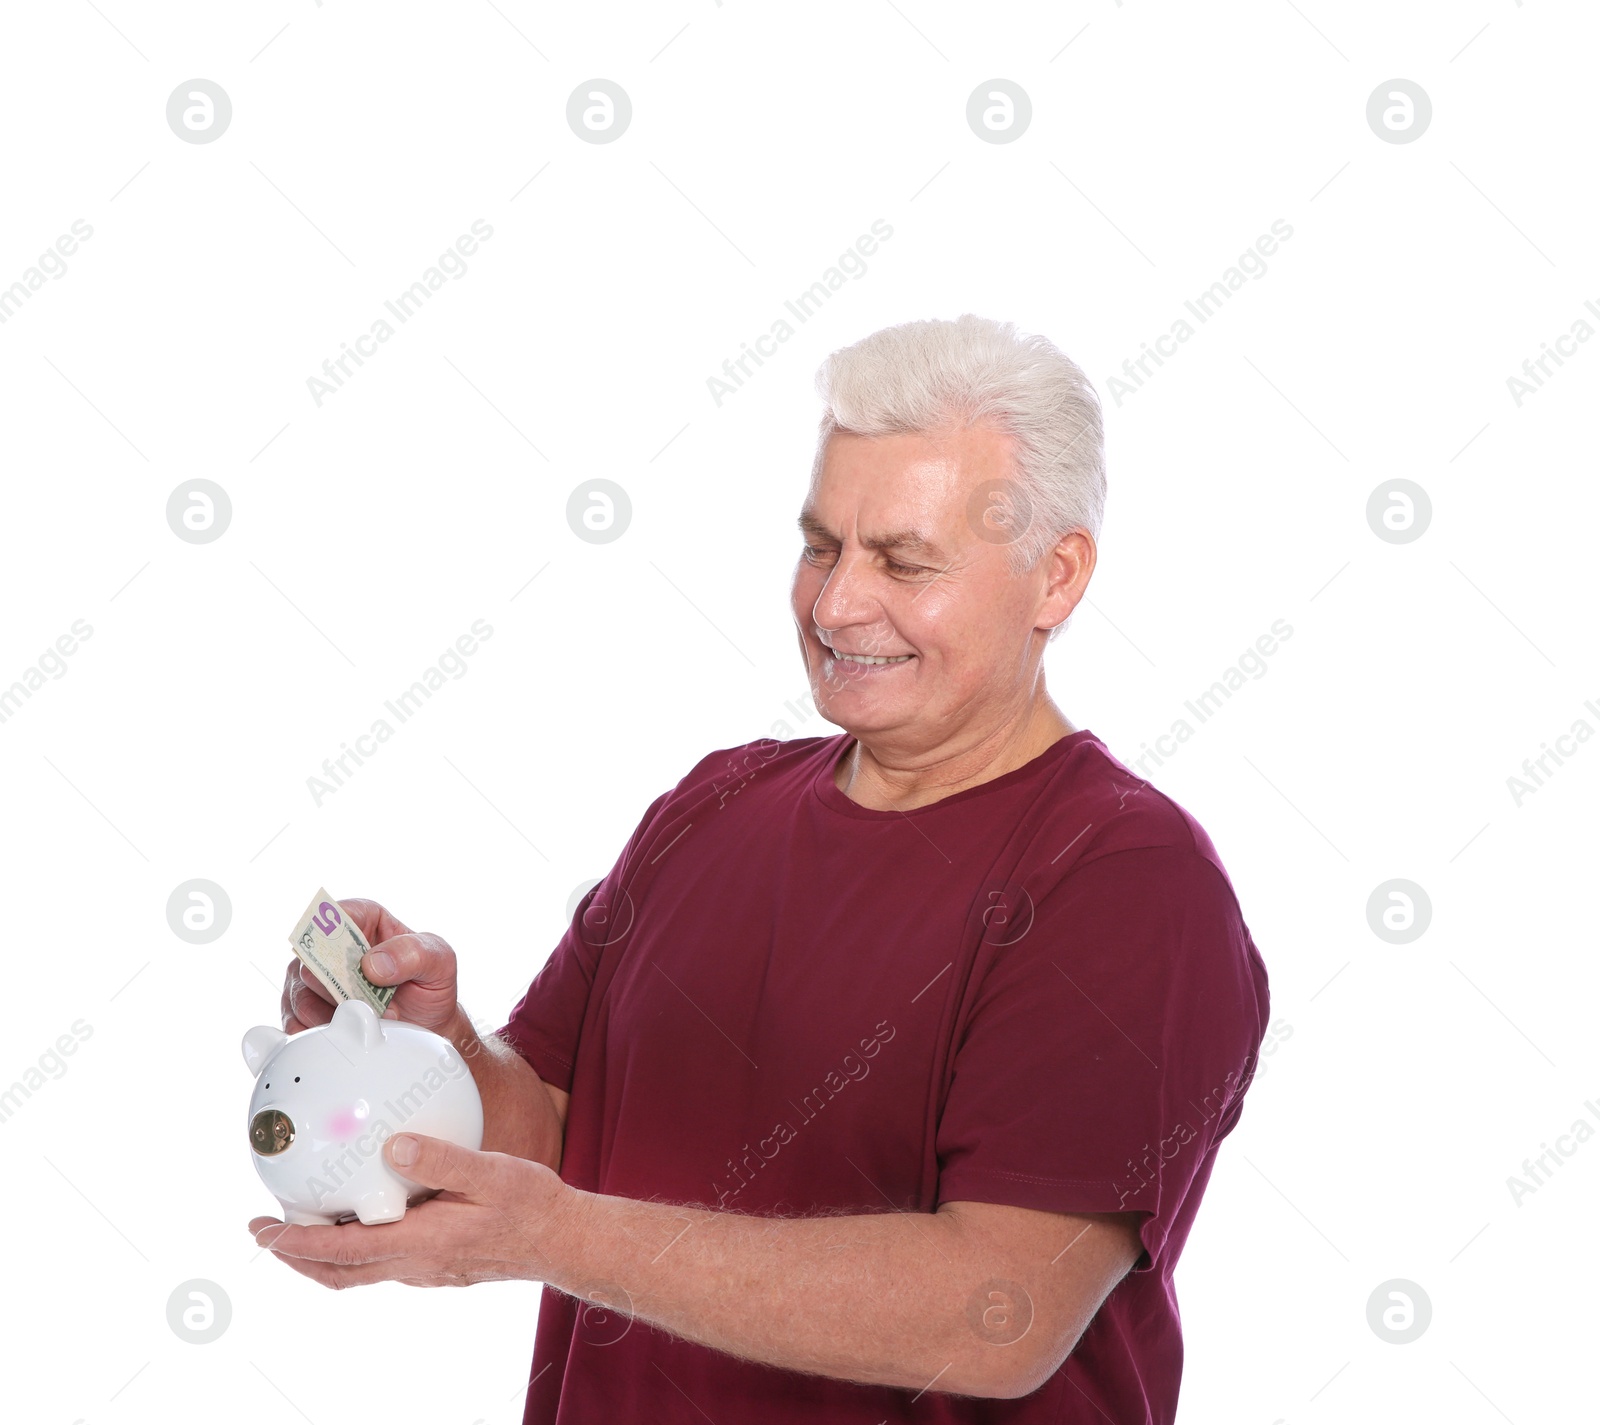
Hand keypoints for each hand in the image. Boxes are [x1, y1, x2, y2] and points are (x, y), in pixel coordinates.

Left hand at [248, 1134, 579, 1288]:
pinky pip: (382, 1262)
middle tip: (264, 1232)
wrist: (564, 1240)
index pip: (342, 1252)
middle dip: (295, 1256)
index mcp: (422, 1243)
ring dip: (322, 1255)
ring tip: (300, 1226)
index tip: (262, 1231)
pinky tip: (363, 1218)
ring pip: (358, 1271)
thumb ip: (441, 1160)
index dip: (296, 1245)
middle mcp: (416, 1265)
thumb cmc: (532, 1206)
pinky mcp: (438, 1264)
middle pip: (338, 1273)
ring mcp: (426, 1269)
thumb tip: (392, 1145)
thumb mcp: (491, 1173)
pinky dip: (355, 1248)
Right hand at [280, 898, 462, 1037]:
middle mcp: (330, 947)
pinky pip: (294, 1024)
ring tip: (368, 1022)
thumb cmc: (430, 985)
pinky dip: (319, 1035)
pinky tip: (346, 1037)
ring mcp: (312, 980)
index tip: (356, 964)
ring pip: (300, 994)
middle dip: (341, 987)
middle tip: (371, 1005)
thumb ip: (412, 953)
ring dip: (334, 1016)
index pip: (335, 914)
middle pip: (311, 958)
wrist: (426, 1027)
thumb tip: (372, 964)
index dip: (337, 936)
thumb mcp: (439, 961)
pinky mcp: (303, 1011)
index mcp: (363, 919)